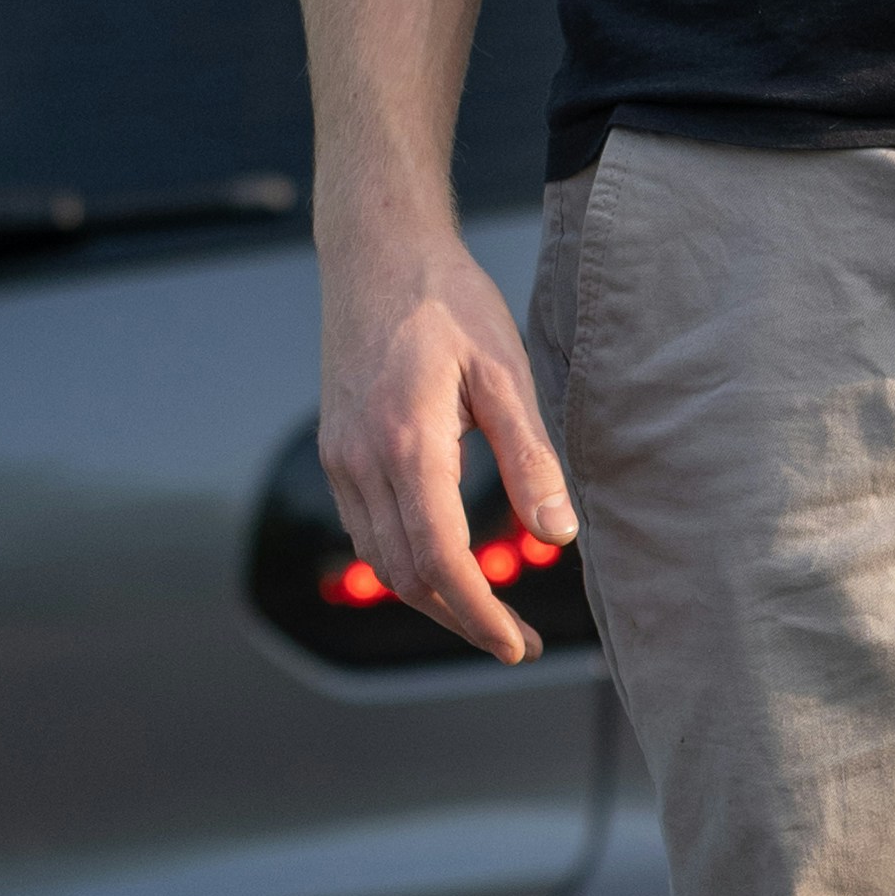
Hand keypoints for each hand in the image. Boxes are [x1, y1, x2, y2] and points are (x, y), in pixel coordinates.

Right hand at [320, 220, 577, 665]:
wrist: (376, 250)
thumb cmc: (447, 301)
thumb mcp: (506, 371)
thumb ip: (530, 457)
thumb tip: (558, 534)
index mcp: (407, 441)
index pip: (441, 558)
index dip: (479, 613)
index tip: (516, 645)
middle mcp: (361, 459)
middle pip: (405, 575)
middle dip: (461, 619)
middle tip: (518, 642)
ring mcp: (340, 457)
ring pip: (379, 560)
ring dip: (431, 598)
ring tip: (487, 614)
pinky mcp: (336, 449)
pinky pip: (365, 530)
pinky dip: (404, 563)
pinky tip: (445, 565)